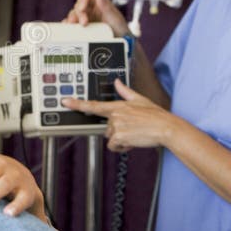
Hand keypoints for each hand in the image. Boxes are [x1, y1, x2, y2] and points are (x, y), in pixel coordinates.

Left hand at [61, 80, 180, 151]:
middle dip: (117, 131)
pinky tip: (133, 142)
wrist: (165, 127)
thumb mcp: (140, 99)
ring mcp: (116, 125)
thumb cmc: (156, 115)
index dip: (77, 104)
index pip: (94, 105)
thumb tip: (118, 82)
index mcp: (118, 105)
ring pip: (110, 138)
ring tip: (135, 135)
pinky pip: (114, 146)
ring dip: (121, 140)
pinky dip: (122, 147)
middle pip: (106, 128)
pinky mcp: (119, 136)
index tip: (65, 102)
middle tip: (132, 129)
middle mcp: (115, 115)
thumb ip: (125, 91)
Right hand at [64, 0, 130, 35]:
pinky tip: (69, 30)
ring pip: (73, 15)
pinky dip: (68, 27)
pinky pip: (71, 25)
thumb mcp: (114, 17)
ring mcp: (85, 18)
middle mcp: (90, 9)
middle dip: (79, 14)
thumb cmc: (120, 28)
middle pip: (78, 6)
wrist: (121, 43)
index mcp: (98, 2)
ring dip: (72, 20)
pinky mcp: (81, 28)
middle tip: (84, 23)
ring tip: (74, 26)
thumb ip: (106, 6)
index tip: (82, 8)